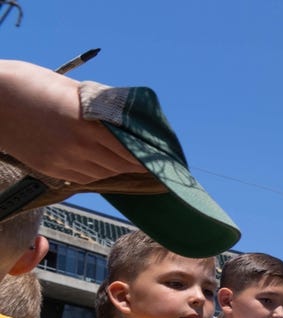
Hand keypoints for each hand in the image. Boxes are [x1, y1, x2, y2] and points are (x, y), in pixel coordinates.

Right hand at [0, 60, 144, 182]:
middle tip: (153, 162)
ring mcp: (64, 161)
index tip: (163, 157)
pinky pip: (85, 177)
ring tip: (131, 163)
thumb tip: (127, 120)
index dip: (148, 156)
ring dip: (119, 168)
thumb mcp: (72, 91)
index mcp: (87, 124)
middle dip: (138, 163)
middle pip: (121, 164)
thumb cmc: (31, 85)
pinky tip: (105, 165)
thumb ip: (100, 108)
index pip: (130, 149)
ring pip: (105, 173)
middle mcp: (78, 146)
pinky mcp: (51, 169)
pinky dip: (99, 172)